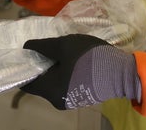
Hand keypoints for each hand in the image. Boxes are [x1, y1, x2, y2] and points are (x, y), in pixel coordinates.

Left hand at [21, 34, 140, 109]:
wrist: (121, 72)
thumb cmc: (88, 58)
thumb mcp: (64, 45)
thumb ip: (43, 46)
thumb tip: (27, 46)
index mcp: (50, 90)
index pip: (27, 82)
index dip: (24, 67)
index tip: (26, 53)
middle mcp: (57, 100)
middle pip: (42, 82)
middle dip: (42, 65)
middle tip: (47, 47)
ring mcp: (70, 100)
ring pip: (55, 82)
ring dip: (56, 68)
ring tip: (62, 51)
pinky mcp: (82, 96)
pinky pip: (66, 84)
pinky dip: (66, 73)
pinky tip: (73, 60)